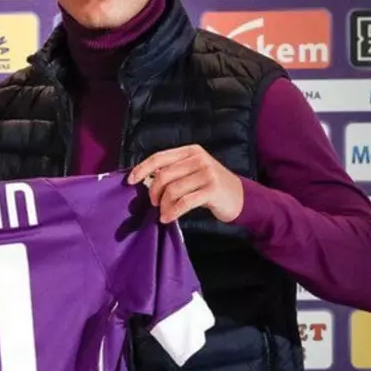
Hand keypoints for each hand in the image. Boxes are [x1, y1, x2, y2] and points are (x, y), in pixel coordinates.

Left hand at [127, 145, 243, 223]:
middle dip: (154, 192)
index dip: (142, 169)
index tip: (130, 181)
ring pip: (173, 190)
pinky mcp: (212, 190)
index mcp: (190, 151)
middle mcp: (198, 159)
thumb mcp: (193, 172)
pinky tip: (168, 219)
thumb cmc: (210, 186)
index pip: (160, 157)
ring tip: (164, 213)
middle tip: (154, 203)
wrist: (240, 197)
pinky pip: (185, 202)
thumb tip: (144, 180)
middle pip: (164, 175)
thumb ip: (173, 172)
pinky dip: (173, 212)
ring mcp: (207, 173)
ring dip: (164, 205)